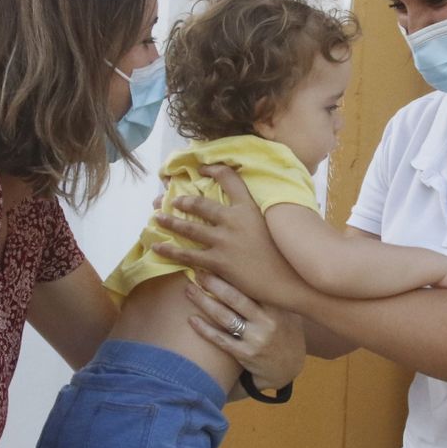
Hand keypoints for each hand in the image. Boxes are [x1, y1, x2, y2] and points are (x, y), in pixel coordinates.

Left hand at [152, 165, 311, 311]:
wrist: (290, 280)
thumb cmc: (288, 254)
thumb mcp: (280, 224)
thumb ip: (266, 212)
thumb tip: (260, 206)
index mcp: (250, 207)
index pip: (230, 179)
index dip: (214, 170)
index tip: (202, 167)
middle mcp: (234, 220)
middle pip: (201, 205)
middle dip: (182, 201)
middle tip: (169, 200)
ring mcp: (224, 241)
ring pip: (189, 229)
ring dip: (171, 223)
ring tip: (157, 218)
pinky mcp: (218, 262)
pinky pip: (188, 255)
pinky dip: (170, 251)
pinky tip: (157, 247)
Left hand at [183, 273, 306, 392]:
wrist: (288, 368)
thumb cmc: (283, 333)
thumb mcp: (286, 311)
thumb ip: (271, 293)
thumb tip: (250, 266)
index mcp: (277, 306)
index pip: (252, 285)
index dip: (232, 272)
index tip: (215, 260)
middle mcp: (268, 321)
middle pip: (235, 298)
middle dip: (213, 283)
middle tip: (197, 271)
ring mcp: (257, 339)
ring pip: (225, 317)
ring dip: (204, 302)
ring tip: (189, 290)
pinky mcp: (246, 354)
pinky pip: (221, 339)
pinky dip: (204, 329)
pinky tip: (191, 319)